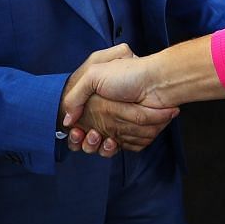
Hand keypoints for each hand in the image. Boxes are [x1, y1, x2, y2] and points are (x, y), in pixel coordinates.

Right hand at [59, 45, 177, 156]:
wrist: (158, 82)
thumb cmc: (128, 74)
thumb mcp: (93, 75)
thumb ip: (74, 96)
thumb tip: (67, 121)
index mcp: (96, 99)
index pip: (78, 122)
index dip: (74, 131)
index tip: (75, 131)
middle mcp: (107, 113)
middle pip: (89, 136)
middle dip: (85, 140)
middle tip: (88, 134)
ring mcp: (121, 125)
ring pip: (102, 145)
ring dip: (96, 146)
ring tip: (97, 137)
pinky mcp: (134, 135)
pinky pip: (121, 148)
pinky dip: (113, 149)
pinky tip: (111, 143)